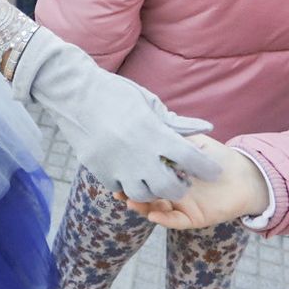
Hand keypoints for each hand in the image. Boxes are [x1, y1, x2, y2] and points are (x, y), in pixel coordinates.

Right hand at [10, 27, 221, 201]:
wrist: (73, 93)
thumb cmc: (115, 93)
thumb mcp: (149, 102)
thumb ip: (177, 122)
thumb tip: (206, 128)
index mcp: (154, 132)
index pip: (190, 157)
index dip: (206, 167)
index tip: (215, 171)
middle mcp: (138, 154)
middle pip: (169, 186)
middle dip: (180, 187)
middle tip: (183, 181)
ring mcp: (117, 166)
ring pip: (144, 194)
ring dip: (154, 190)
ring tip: (156, 179)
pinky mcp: (100, 171)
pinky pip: (120, 188)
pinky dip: (128, 184)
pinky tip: (131, 172)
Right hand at [124, 136, 271, 229]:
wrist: (245, 173)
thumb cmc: (217, 154)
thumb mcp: (192, 140)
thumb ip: (177, 134)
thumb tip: (158, 123)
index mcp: (166, 170)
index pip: (144, 171)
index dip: (131, 171)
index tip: (118, 165)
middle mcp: (170, 187)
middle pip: (145, 191)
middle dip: (130, 191)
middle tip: (118, 189)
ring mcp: (180, 203)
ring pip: (155, 207)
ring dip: (142, 206)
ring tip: (131, 200)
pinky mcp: (193, 217)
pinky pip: (175, 219)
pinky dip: (163, 218)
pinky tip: (152, 213)